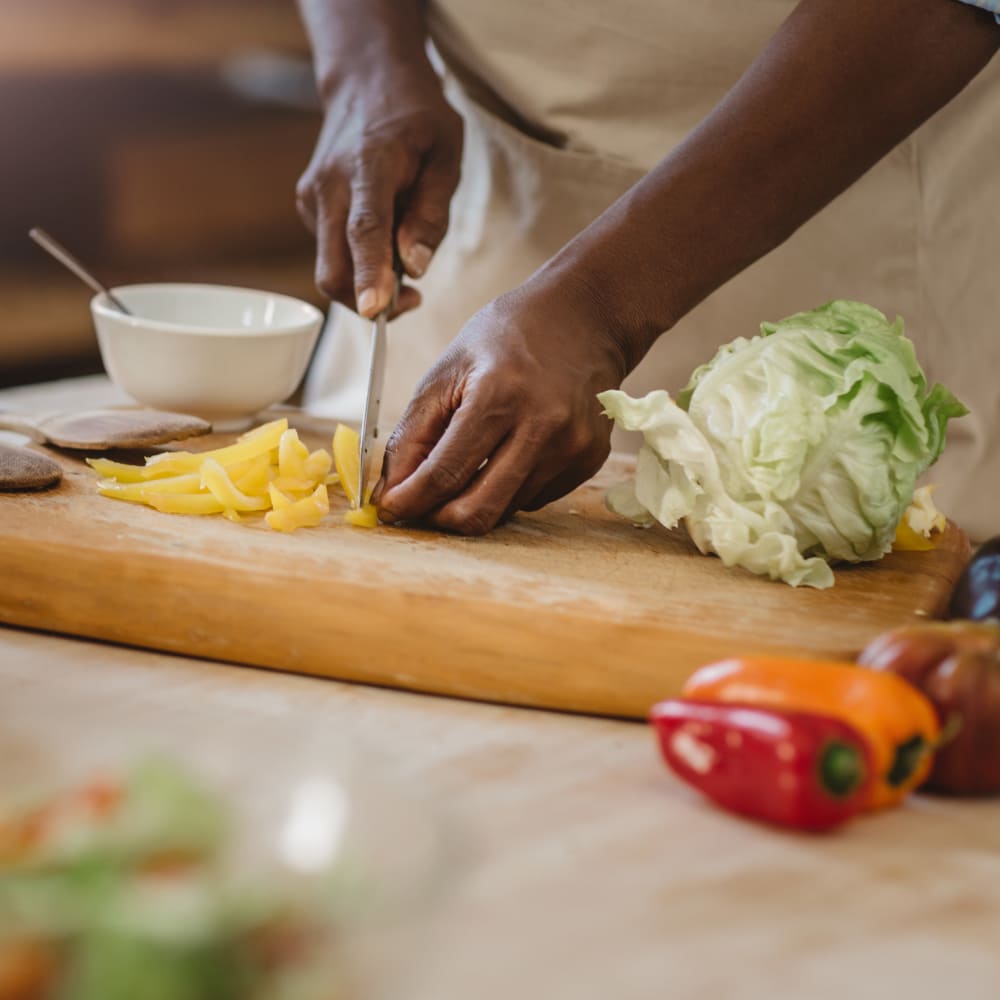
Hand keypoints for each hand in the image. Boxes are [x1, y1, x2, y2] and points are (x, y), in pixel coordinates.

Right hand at [296, 63, 462, 317]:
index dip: (369, 274)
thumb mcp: (446, 156)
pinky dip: (360, 259)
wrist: (365, 79)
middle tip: (413, 298)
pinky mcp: (308, 208)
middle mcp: (330, 185)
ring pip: (331, 268)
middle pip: (334, 269)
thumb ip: (432, 214)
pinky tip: (384, 229)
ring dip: (367, 280)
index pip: (364, 230)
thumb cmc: (416, 118)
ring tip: (403, 245)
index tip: (374, 311)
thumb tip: (415, 266)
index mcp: (369, 166)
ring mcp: (312, 198)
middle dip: (368, 301)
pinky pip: (333, 252)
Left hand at [374, 278, 629, 533]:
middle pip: (478, 511)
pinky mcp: (589, 460)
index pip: (444, 473)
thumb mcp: (448, 369)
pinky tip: (511, 449)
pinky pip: (533, 498)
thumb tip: (392, 491)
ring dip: (475, 497)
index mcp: (499, 395)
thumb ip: (413, 433)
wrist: (586, 315)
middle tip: (422, 504)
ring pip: (504, 509)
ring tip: (472, 459)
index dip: (409, 501)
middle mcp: (542, 426)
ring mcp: (573, 447)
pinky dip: (509, 487)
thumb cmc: (508, 336)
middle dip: (439, 517)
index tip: (389, 510)